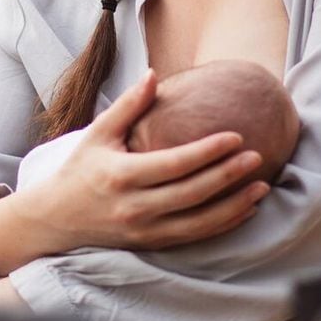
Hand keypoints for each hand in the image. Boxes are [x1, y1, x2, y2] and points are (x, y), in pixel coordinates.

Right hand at [17, 69, 269, 252]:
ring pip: (200, 222)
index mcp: (121, 175)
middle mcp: (135, 207)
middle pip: (192, 193)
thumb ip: (129, 106)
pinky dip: (223, 224)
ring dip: (234, 205)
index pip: (174, 163)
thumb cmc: (80, 169)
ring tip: (263, 185)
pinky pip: (195, 237)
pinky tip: (245, 209)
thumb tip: (155, 75)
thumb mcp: (98, 133)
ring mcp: (145, 230)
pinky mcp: (152, 245)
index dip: (207, 151)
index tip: (236, 136)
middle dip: (229, 175)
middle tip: (257, 156)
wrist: (57, 218)